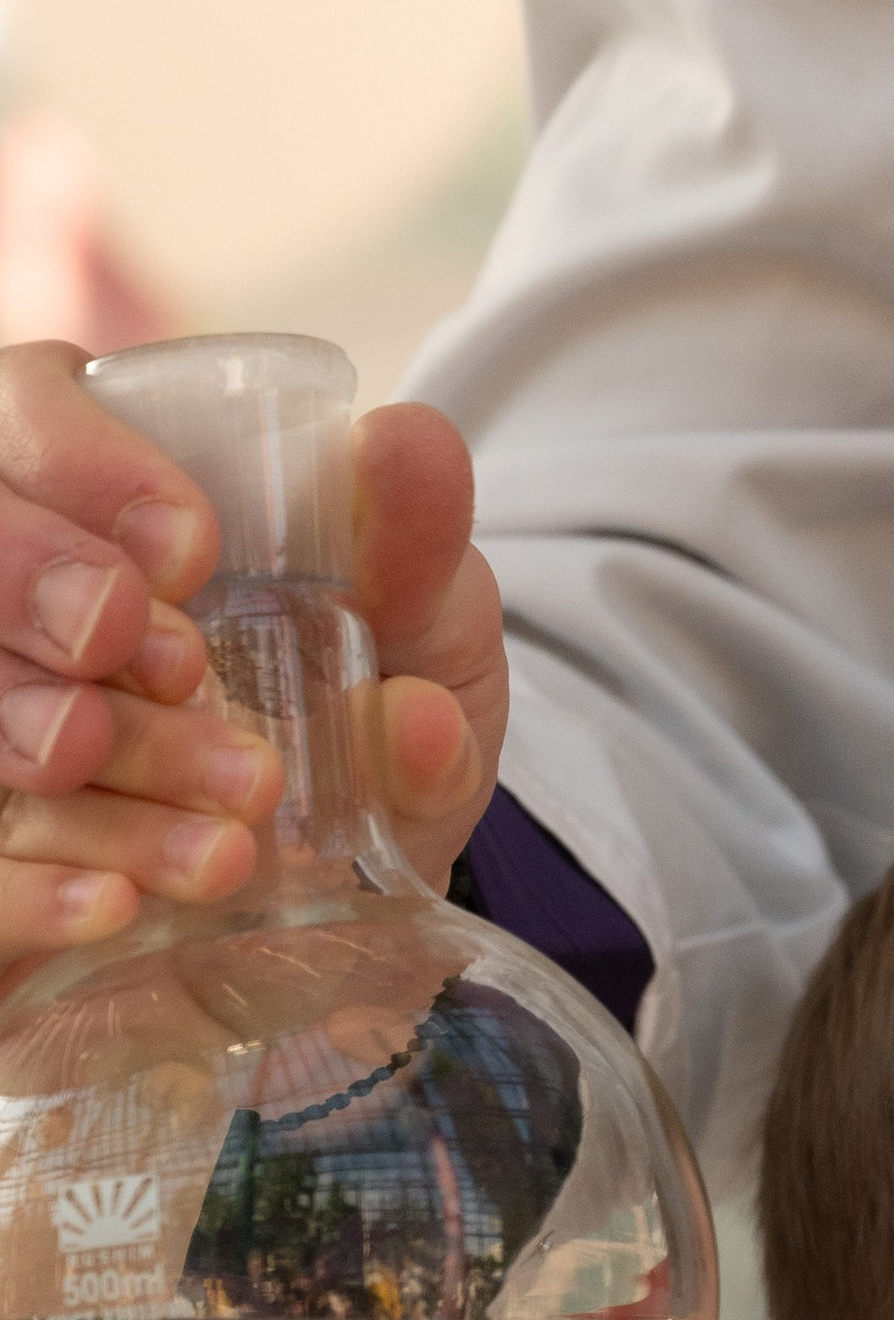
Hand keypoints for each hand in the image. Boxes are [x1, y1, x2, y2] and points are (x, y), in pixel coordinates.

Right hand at [0, 341, 506, 967]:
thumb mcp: (426, 640)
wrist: (370, 911)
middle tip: (173, 662)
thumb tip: (406, 448)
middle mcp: (25, 610)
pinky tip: (118, 906)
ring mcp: (6, 734)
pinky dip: (30, 889)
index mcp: (104, 503)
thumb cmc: (371, 731)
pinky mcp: (3, 872)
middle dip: (38, 582)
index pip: (28, 409)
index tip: (189, 547)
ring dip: (63, 743)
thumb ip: (419, 549)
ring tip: (223, 829)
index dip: (81, 460)